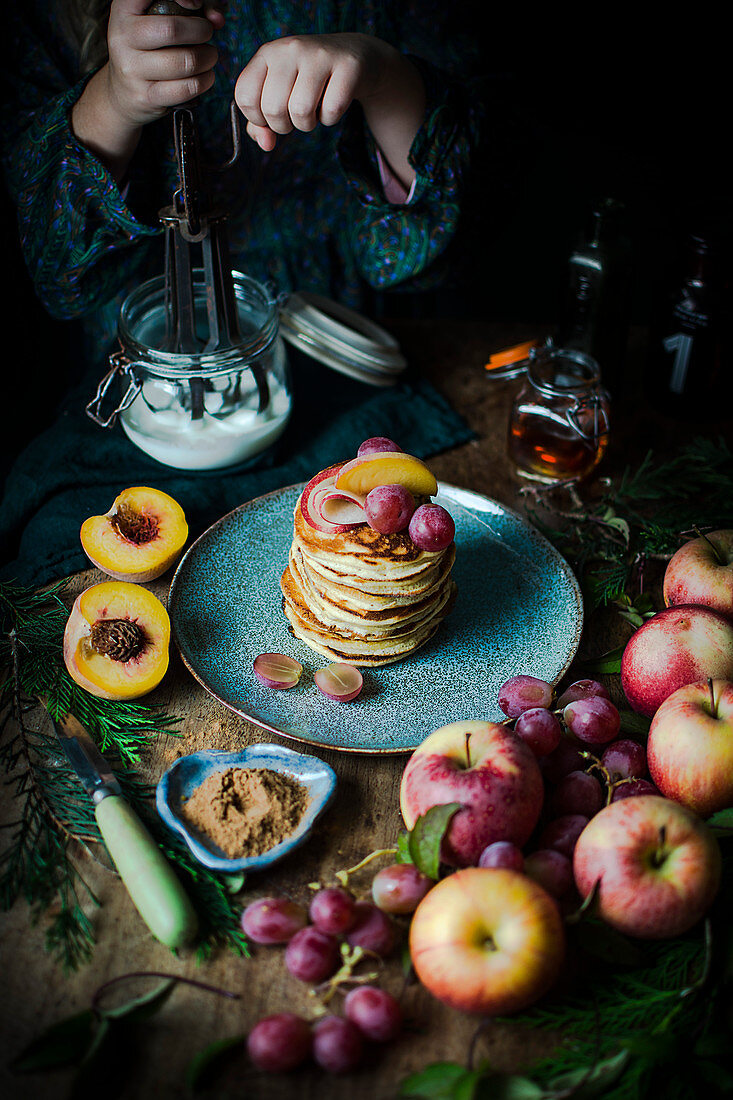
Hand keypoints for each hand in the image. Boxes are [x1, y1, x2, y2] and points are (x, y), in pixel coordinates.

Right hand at [72, 0, 223, 178]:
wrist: (122, 92)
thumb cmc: (148, 51)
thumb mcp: (158, 22)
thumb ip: (190, 12)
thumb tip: (216, 19)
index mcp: (124, 11)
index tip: (196, 6)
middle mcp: (123, 37)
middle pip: (172, 29)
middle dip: (201, 30)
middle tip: (207, 33)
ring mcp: (132, 68)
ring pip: (184, 62)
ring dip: (207, 59)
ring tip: (209, 57)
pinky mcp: (146, 96)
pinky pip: (186, 88)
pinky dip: (204, 82)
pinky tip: (205, 77)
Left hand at [235, 33, 424, 187]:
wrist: (354, 55)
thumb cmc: (309, 82)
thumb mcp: (279, 94)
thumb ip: (262, 123)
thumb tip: (265, 144)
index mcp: (267, 53)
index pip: (244, 96)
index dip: (256, 118)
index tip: (270, 115)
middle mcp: (290, 49)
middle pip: (272, 108)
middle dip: (284, 126)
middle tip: (295, 116)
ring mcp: (319, 55)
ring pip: (300, 111)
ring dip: (307, 124)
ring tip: (314, 110)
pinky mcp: (347, 67)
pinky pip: (331, 111)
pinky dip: (330, 119)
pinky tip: (332, 103)